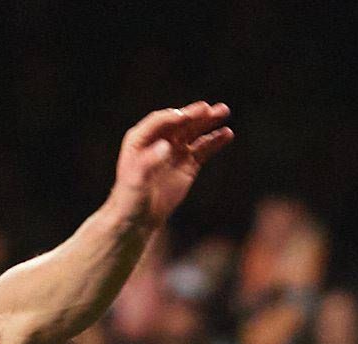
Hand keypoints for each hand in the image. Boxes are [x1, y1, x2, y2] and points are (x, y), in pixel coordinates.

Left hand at [110, 102, 232, 231]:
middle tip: (208, 109)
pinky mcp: (188, 164)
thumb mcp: (134, 181)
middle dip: (193, 115)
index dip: (172, 117)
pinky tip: (227, 134)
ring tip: (223, 112)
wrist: (138, 220)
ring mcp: (175, 151)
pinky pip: (204, 148)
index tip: (185, 116)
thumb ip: (148, 162)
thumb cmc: (129, 199)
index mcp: (139, 140)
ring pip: (193, 132)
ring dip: (208, 121)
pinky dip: (215, 140)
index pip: (159, 122)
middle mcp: (158, 141)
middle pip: (179, 123)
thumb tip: (166, 146)